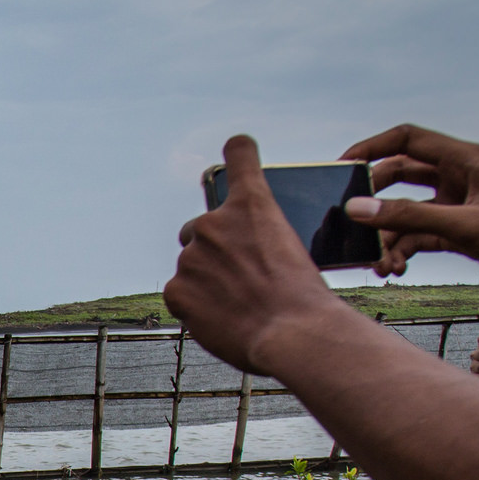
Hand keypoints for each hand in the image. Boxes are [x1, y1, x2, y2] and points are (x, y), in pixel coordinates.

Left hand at [164, 134, 354, 374]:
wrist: (294, 332)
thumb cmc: (302, 297)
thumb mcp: (292, 249)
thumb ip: (260, 238)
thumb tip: (245, 252)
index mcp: (252, 205)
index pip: (240, 157)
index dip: (239, 152)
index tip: (237, 147)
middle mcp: (214, 223)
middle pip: (199, 229)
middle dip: (212, 249)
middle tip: (237, 276)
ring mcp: (192, 256)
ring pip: (191, 266)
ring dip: (205, 281)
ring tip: (236, 304)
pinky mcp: (176, 288)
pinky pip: (179, 294)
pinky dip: (194, 306)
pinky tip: (219, 318)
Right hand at [339, 125, 478, 294]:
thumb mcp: (465, 226)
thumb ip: (409, 217)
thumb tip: (358, 208)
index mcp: (465, 160)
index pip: (406, 139)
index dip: (370, 149)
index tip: (341, 168)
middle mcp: (460, 177)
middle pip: (400, 178)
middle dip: (375, 202)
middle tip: (351, 222)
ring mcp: (461, 204)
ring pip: (409, 213)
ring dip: (390, 236)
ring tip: (381, 265)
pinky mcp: (464, 230)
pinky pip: (421, 234)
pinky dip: (405, 250)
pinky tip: (396, 268)